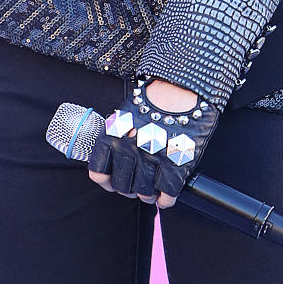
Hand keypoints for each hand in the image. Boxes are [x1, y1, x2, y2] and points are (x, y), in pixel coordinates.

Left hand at [88, 78, 217, 209]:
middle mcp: (130, 149)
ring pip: (144, 194)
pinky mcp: (175, 164)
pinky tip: (167, 194)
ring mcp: (152, 159)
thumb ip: (119, 136)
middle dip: (129, 189)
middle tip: (136, 185)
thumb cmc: (156, 95)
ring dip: (148, 195)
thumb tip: (115, 156)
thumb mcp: (127, 113)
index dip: (106, 181)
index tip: (111, 181)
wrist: (183, 85)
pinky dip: (166, 198)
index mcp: (114, 136)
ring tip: (153, 190)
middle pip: (123, 186)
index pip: (99, 172)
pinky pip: (167, 194)